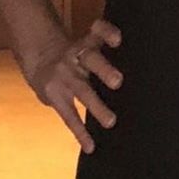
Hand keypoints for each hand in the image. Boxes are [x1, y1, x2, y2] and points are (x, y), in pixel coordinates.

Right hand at [14, 19, 123, 153]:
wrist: (39, 59)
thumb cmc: (75, 56)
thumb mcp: (86, 45)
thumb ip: (104, 53)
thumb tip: (139, 73)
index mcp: (86, 43)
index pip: (97, 32)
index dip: (107, 33)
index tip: (118, 39)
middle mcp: (76, 58)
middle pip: (91, 59)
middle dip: (104, 70)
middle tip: (118, 82)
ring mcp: (65, 77)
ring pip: (82, 90)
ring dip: (96, 106)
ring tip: (111, 122)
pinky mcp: (55, 96)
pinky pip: (69, 115)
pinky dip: (80, 132)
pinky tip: (90, 146)